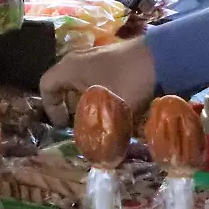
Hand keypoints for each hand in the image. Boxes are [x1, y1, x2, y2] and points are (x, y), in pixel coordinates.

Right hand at [40, 38, 158, 125]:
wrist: (162, 57)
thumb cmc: (130, 81)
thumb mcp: (111, 110)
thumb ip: (97, 129)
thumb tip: (94, 152)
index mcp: (70, 67)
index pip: (45, 86)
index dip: (51, 108)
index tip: (65, 124)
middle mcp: (77, 59)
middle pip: (61, 85)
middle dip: (68, 107)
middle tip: (81, 123)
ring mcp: (93, 56)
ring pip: (78, 83)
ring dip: (83, 101)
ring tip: (97, 117)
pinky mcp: (108, 59)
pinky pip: (92, 78)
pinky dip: (96, 93)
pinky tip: (112, 105)